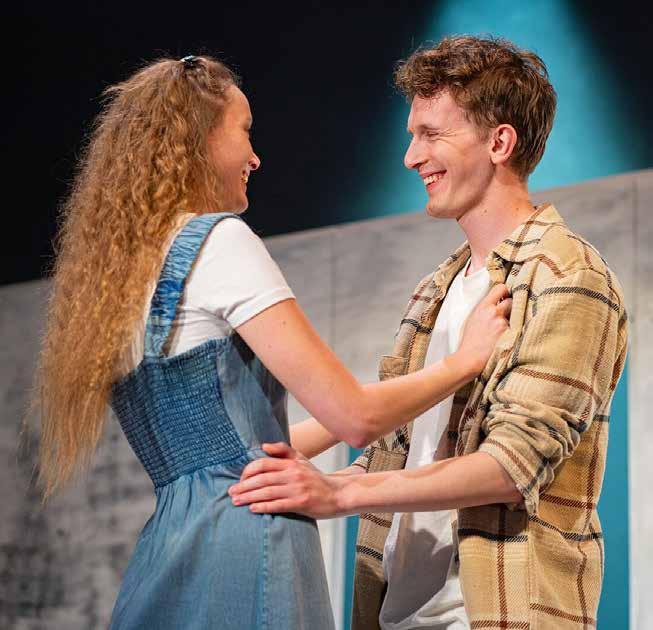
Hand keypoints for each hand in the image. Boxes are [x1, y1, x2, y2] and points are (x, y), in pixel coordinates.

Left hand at [228, 443, 347, 518]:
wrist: (338, 494)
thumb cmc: (316, 478)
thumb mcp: (301, 460)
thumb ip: (283, 450)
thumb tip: (263, 446)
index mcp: (291, 463)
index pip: (264, 463)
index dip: (248, 471)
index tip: (240, 479)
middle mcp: (293, 474)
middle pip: (262, 479)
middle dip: (244, 486)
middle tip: (231, 493)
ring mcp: (297, 489)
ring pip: (267, 492)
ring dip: (249, 497)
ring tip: (236, 501)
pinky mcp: (301, 503)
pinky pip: (278, 505)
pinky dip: (263, 507)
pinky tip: (253, 509)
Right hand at [458, 283, 511, 373]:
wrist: (469, 358)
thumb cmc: (470, 341)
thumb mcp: (473, 319)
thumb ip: (485, 309)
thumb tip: (498, 301)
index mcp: (483, 306)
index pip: (501, 288)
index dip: (506, 291)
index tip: (507, 296)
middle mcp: (493, 312)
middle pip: (512, 301)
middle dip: (511, 307)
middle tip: (508, 316)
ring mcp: (502, 323)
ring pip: (516, 316)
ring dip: (513, 322)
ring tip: (504, 332)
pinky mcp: (510, 334)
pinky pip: (518, 329)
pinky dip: (515, 333)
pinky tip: (507, 340)